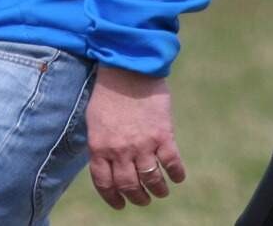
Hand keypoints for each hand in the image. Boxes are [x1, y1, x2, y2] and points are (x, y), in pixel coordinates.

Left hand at [86, 66, 183, 208]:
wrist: (129, 67)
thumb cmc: (109, 91)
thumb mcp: (94, 120)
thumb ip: (101, 144)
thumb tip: (106, 163)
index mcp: (99, 147)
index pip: (105, 184)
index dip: (113, 198)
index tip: (121, 204)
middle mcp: (120, 151)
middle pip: (129, 186)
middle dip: (137, 198)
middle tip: (143, 199)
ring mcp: (142, 144)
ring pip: (151, 180)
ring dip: (157, 191)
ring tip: (160, 192)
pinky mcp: (162, 135)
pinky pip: (171, 163)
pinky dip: (176, 174)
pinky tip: (178, 176)